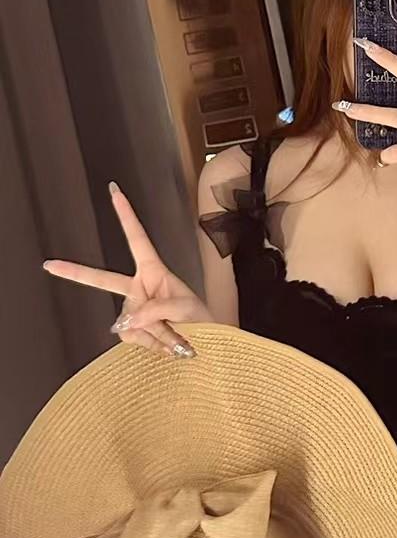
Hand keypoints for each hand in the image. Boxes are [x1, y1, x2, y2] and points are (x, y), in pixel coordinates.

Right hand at [42, 182, 211, 357]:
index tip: (115, 191)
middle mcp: (138, 288)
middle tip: (49, 264)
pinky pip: (131, 337)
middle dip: (75, 272)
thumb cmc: (202, 320)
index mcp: (154, 271)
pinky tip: (167, 346)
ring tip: (178, 337)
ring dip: (156, 333)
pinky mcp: (130, 329)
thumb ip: (157, 311)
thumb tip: (126, 321)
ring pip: (131, 322)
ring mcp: (131, 309)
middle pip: (102, 280)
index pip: (137, 239)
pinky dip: (151, 344)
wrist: (205, 345)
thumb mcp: (186, 309)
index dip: (126, 215)